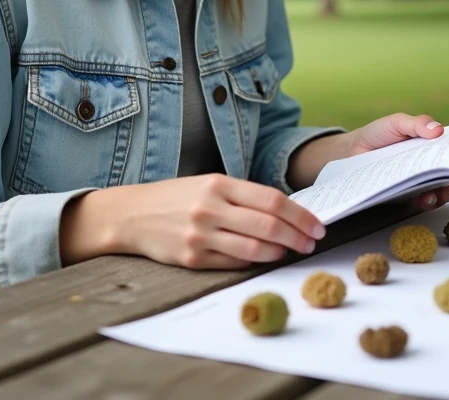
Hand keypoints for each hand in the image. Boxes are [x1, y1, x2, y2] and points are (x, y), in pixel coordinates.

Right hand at [60, 173, 325, 269]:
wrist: (132, 215)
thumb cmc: (178, 198)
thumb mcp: (209, 184)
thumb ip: (243, 196)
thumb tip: (286, 213)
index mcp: (219, 184)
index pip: (272, 200)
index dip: (299, 215)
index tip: (316, 225)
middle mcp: (210, 208)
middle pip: (268, 226)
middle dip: (297, 236)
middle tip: (312, 242)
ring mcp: (201, 235)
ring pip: (253, 249)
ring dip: (279, 252)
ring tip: (292, 251)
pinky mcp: (193, 258)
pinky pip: (233, 264)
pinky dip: (254, 262)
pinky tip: (265, 258)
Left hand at [348, 113, 448, 211]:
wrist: (353, 152)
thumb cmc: (379, 133)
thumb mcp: (397, 122)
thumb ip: (416, 123)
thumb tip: (438, 129)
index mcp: (439, 144)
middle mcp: (436, 164)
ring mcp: (425, 181)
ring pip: (447, 190)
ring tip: (447, 189)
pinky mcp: (411, 194)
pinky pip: (426, 201)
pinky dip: (429, 200)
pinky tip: (426, 198)